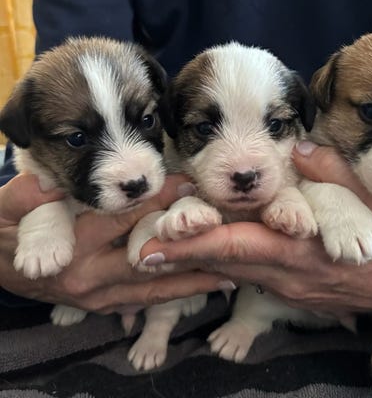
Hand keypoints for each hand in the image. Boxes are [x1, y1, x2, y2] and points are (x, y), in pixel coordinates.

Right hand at [0, 174, 231, 313]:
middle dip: (188, 246)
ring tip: (232, 275)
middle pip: (149, 260)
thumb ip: (29, 195)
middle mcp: (91, 278)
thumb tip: (52, 184)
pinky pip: (146, 303)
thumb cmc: (5, 231)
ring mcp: (99, 298)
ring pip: (154, 290)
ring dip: (192, 282)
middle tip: (226, 234)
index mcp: (71, 248)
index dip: (157, 202)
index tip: (189, 187)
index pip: (123, 221)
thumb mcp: (7, 207)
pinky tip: (202, 286)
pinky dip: (175, 294)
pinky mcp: (105, 305)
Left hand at [139, 143, 371, 313]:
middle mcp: (284, 270)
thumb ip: (334, 173)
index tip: (155, 244)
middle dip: (181, 257)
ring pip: (232, 270)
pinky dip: (224, 263)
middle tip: (140, 253)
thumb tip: (300, 148)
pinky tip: (204, 254)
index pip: (237, 244)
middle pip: (223, 262)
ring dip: (197, 261)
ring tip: (158, 250)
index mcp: (299, 247)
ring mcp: (285, 283)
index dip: (195, 243)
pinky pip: (249, 275)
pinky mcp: (290, 287)